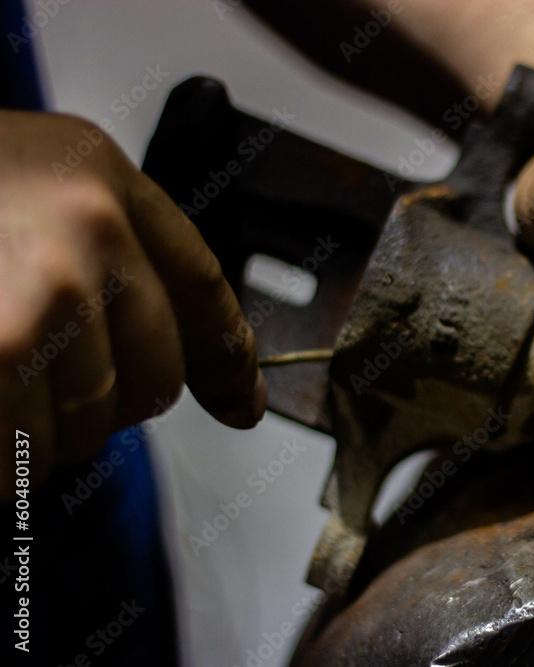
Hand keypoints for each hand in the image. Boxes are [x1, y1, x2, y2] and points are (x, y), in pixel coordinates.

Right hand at [0, 111, 264, 495]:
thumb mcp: (27, 184)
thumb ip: (112, 256)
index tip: (242, 404)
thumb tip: (218, 383)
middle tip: (30, 372)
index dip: (227, 358)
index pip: (203, 288)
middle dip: (102, 399)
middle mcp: (89, 234)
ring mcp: (40, 300)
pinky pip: (21, 456)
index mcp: (101, 178)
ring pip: (87, 427)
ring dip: (36, 428)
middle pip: (154, 379)